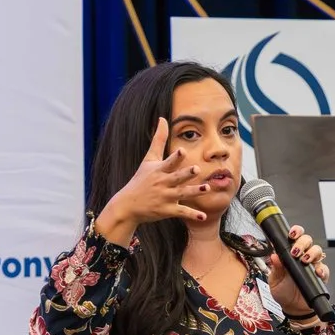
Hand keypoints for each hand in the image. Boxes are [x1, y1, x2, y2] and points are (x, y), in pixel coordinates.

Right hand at [94, 119, 207, 242]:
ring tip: (207, 188)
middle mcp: (162, 183)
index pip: (168, 162)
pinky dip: (192, 215)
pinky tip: (203, 216)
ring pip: (182, 194)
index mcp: (159, 170)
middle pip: (176, 178)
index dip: (175, 157)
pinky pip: (182, 212)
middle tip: (196, 169)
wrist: (128, 205)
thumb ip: (158, 139)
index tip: (182, 151)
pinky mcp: (167, 211)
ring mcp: (165, 197)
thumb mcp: (148, 159)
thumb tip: (162, 118)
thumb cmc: (141, 180)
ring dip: (195, 192)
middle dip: (186, 174)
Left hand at [266, 227, 329, 319]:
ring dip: (312, 253)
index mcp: (290, 255)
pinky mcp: (321, 276)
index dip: (295, 232)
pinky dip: (322, 269)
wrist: (293, 308)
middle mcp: (302, 257)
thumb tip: (274, 256)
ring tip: (305, 260)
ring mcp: (312, 265)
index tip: (291, 234)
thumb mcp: (275, 281)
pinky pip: (325, 268)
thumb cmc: (283, 293)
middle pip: (308, 240)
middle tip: (296, 251)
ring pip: (318, 251)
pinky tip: (317, 272)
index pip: (295, 237)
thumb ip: (275, 269)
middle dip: (303, 242)